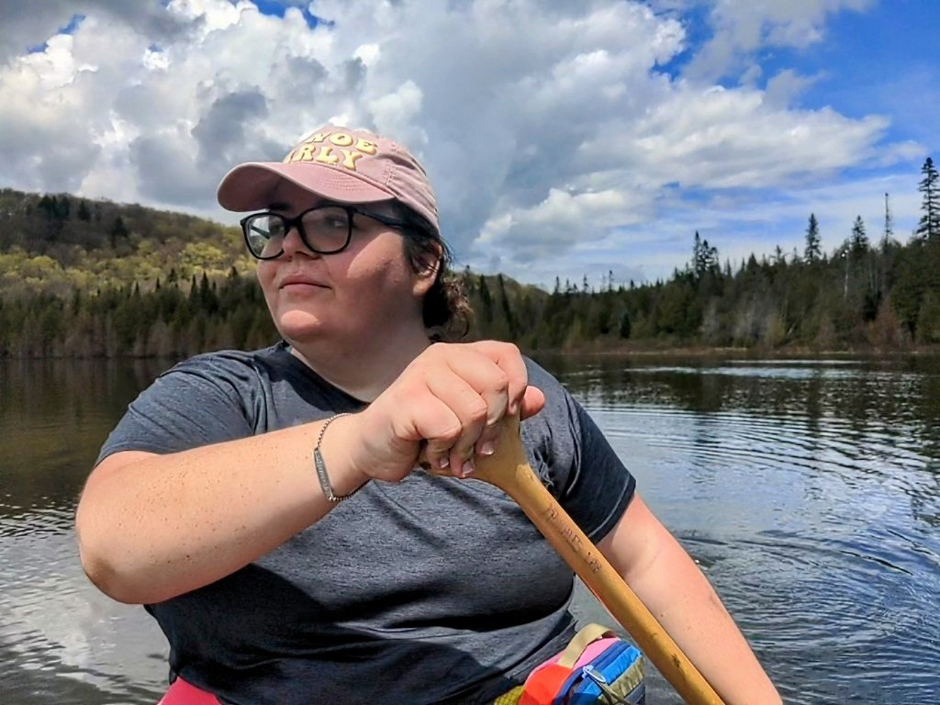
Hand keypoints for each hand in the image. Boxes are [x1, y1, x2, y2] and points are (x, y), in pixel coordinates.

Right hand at [352, 341, 544, 481]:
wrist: (372, 448)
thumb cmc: (425, 433)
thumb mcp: (471, 420)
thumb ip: (504, 408)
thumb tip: (540, 399)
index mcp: (460, 355)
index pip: (507, 355)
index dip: (517, 388)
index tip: (507, 418)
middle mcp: (441, 356)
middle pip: (497, 386)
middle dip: (493, 428)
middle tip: (479, 449)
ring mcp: (421, 374)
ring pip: (474, 412)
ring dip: (467, 446)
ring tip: (451, 454)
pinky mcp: (406, 399)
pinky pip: (448, 428)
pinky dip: (444, 451)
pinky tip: (431, 454)